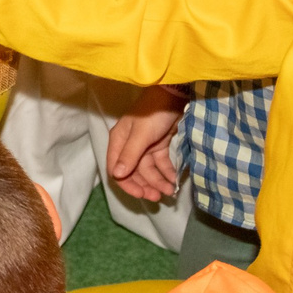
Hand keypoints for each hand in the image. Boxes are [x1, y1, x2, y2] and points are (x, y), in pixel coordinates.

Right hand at [107, 86, 184, 201]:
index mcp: (119, 142)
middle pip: (134, 173)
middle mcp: (130, 146)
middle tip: (159, 196)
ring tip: (171, 190)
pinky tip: (175, 179)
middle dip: (146, 185)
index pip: (117, 169)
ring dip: (159, 181)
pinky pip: (161, 164)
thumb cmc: (154, 113)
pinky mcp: (160, 145)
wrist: (175, 95)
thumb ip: (130, 155)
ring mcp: (145, 146)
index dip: (128, 184)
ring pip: (149, 170)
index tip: (142, 195)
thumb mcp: (141, 135)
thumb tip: (117, 175)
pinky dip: (167, 172)